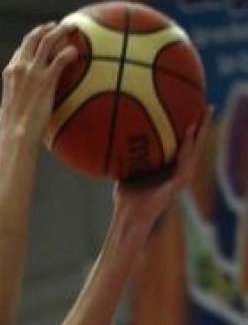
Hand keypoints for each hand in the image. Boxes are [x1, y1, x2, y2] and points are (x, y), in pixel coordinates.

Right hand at [0, 23, 78, 142]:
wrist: (16, 135)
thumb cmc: (11, 130)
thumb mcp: (5, 112)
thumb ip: (9, 104)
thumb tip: (6, 114)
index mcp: (10, 73)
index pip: (21, 50)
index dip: (33, 42)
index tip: (42, 40)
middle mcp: (20, 67)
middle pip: (33, 38)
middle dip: (46, 28)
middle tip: (57, 26)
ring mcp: (33, 72)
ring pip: (48, 40)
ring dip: (61, 30)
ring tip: (72, 27)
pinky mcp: (46, 80)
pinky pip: (61, 58)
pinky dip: (69, 52)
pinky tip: (76, 53)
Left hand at [112, 108, 211, 229]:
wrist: (129, 217)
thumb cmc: (126, 198)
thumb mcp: (127, 171)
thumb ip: (129, 156)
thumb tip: (117, 138)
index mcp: (170, 170)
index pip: (184, 146)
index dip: (190, 130)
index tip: (193, 110)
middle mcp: (178, 173)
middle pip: (195, 146)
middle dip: (202, 127)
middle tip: (207, 107)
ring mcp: (180, 179)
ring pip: (195, 152)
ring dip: (200, 133)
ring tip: (203, 115)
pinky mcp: (177, 185)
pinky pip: (184, 162)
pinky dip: (187, 147)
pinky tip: (188, 132)